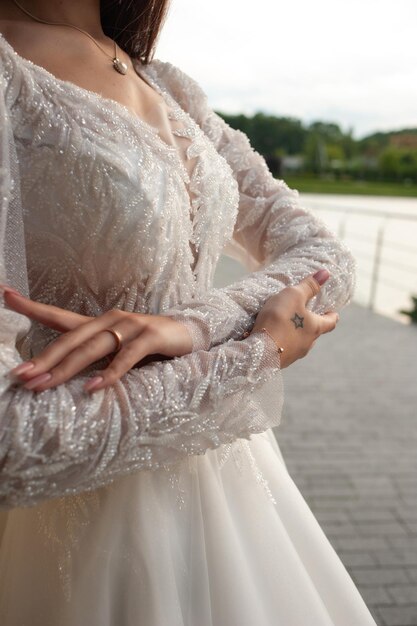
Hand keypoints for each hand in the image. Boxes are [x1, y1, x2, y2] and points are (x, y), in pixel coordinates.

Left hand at [1, 288, 192, 392]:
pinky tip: (92, 387)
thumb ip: (92, 357)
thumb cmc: (149, 345)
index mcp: (98, 323)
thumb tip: (60, 376)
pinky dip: (108, 373)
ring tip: (44, 385)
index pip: (58, 315)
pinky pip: (126, 357)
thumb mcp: (116, 349)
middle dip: (43, 359)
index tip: (3, 294)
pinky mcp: (150, 336)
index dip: (31, 306)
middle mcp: (110, 320)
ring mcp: (131, 326)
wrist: (189, 333)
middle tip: (20, 375)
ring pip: (92, 348)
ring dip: (66, 368)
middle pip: (70, 338)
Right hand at [251, 269, 338, 368]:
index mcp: (315, 328)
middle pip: (314, 333)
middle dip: (311, 324)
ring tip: (284, 325)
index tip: (332, 311)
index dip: (332, 315)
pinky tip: (272, 336)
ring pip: (299, 342)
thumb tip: (326, 273)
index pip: (331, 322)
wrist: (260, 350)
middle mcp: (308, 343)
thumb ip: (309, 285)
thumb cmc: (280, 320)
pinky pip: (284, 349)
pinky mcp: (280, 361)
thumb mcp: (293, 296)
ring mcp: (294, 355)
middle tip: (304, 315)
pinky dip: (282, 342)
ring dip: (295, 333)